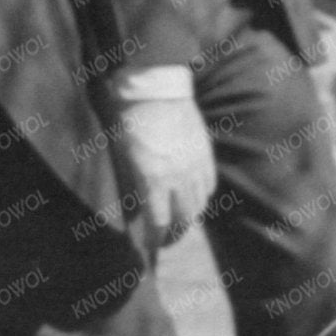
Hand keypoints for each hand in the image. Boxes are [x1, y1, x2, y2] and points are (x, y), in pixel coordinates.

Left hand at [110, 87, 216, 247]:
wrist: (156, 89)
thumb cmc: (132, 121)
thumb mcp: (126, 156)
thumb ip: (135, 183)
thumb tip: (140, 208)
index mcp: (154, 179)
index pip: (159, 222)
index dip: (156, 239)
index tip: (151, 245)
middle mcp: (178, 178)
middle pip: (183, 219)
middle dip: (175, 234)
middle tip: (167, 240)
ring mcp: (195, 166)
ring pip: (199, 205)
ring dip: (189, 217)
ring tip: (181, 221)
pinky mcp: (205, 155)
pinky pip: (208, 186)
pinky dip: (202, 196)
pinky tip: (194, 197)